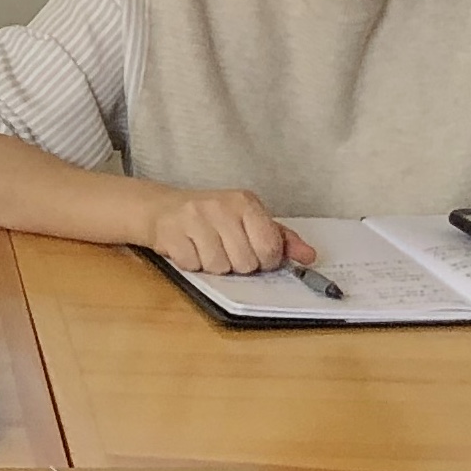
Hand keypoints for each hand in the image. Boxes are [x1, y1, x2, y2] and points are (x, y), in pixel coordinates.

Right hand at [144, 185, 316, 277]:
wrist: (161, 208)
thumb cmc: (211, 217)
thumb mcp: (248, 220)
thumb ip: (281, 238)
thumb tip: (309, 257)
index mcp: (245, 202)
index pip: (269, 247)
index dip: (265, 261)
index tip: (255, 254)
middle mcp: (221, 207)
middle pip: (245, 262)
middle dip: (237, 265)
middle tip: (226, 250)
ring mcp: (194, 219)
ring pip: (219, 268)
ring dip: (214, 266)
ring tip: (206, 249)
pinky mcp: (171, 234)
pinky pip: (193, 266)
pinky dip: (192, 264)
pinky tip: (189, 249)